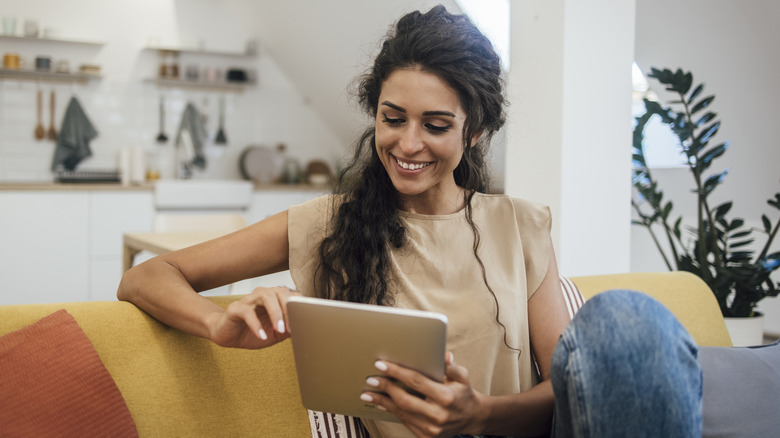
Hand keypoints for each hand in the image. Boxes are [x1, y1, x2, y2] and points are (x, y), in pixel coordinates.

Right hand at [208, 286, 297, 348]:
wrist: (227, 335)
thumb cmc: (253, 332)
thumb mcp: (276, 334)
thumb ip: (290, 329)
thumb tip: (306, 330)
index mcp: (276, 299)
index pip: (292, 296)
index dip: (300, 308)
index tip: (305, 323)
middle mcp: (263, 295)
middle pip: (280, 292)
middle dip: (288, 309)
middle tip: (292, 328)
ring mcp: (249, 300)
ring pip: (266, 297)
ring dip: (275, 313)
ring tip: (279, 330)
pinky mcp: (236, 308)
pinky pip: (247, 312)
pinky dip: (256, 324)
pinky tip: (261, 335)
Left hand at [361, 353, 486, 436]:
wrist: (471, 418)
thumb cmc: (463, 392)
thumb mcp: (462, 376)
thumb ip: (451, 366)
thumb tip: (444, 356)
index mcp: (446, 397)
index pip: (416, 382)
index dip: (397, 372)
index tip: (381, 364)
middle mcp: (438, 415)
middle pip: (404, 400)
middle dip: (385, 388)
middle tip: (371, 379)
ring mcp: (431, 429)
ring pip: (401, 413)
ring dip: (382, 401)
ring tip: (367, 392)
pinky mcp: (426, 437)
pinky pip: (405, 421)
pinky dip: (391, 411)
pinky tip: (382, 402)